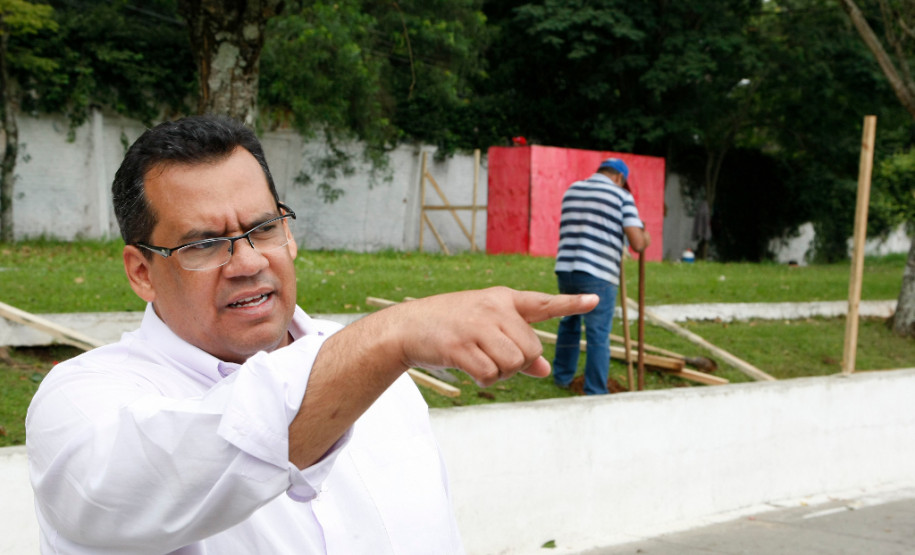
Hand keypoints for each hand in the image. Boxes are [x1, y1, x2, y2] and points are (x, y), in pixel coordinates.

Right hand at [397, 287, 597, 386]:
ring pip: (514, 363)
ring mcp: (477, 325)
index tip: (594, 300)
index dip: (570, 303)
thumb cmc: (451, 327)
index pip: (542, 303)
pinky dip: (484, 379)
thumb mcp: (486, 329)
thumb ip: (517, 344)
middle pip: (532, 349)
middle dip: (518, 363)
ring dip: (500, 373)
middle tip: (493, 357)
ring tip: (479, 361)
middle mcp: (494, 308)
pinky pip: (491, 374)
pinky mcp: (461, 345)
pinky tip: (469, 369)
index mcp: (503, 300)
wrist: (407, 327)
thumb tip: (544, 370)